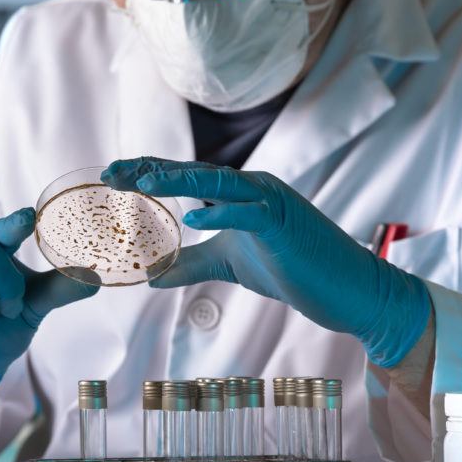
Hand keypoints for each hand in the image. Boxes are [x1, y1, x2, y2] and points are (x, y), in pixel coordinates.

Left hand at [102, 157, 430, 367]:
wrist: (350, 291)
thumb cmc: (294, 271)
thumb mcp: (230, 264)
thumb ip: (192, 263)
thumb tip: (152, 272)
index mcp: (238, 194)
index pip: (184, 178)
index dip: (147, 173)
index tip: (111, 177)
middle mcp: (252, 188)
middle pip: (193, 173)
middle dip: (149, 171)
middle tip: (111, 174)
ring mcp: (270, 202)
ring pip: (217, 184)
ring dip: (178, 181)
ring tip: (141, 183)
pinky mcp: (285, 223)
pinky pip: (249, 213)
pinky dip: (222, 213)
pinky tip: (191, 216)